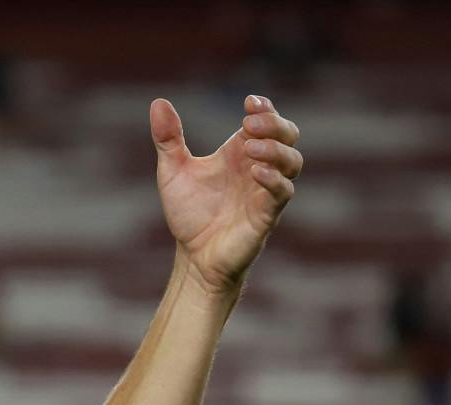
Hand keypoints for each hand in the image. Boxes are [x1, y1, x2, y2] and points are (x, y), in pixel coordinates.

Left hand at [152, 93, 301, 298]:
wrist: (193, 257)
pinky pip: (282, 192)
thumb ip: (168, 139)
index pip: (266, 120)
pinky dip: (273, 179)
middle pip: (287, 135)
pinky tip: (254, 172)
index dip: (264, 108)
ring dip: (276, 150)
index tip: (249, 102)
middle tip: (250, 124)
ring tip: (250, 147)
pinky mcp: (267, 215)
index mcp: (239, 152)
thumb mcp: (172, 172)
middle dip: (275, 124)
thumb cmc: (189, 214)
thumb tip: (158, 102)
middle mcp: (258, 167)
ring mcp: (265, 191)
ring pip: (292, 161)